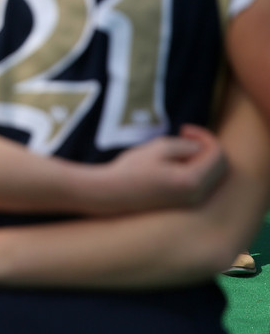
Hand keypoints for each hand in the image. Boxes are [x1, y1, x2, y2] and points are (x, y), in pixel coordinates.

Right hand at [95, 124, 225, 213]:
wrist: (112, 193)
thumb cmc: (132, 169)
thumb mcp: (159, 148)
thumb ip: (185, 146)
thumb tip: (199, 148)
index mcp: (193, 181)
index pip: (217, 155)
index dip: (205, 136)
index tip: (184, 129)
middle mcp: (197, 195)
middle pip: (220, 166)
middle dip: (206, 147)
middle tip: (184, 135)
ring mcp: (191, 202)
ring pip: (212, 175)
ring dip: (202, 158)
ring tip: (178, 147)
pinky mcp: (183, 204)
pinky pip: (202, 183)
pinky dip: (196, 168)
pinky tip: (175, 162)